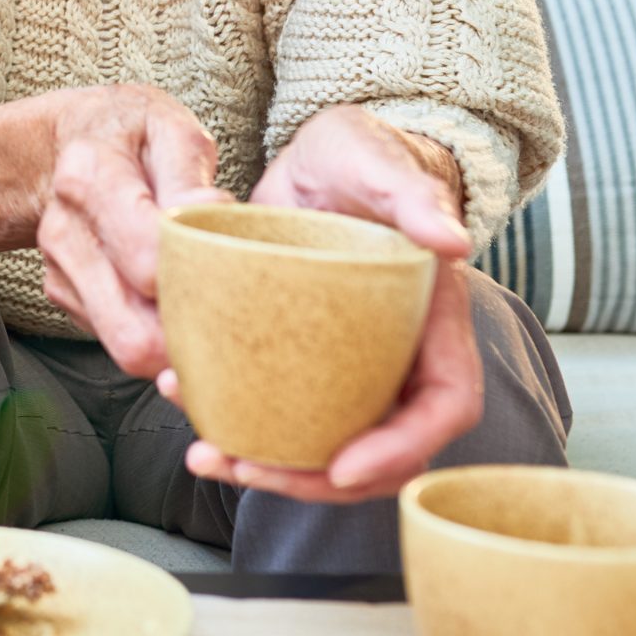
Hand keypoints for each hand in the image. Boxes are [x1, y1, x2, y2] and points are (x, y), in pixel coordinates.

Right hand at [33, 85, 232, 378]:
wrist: (79, 137)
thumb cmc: (136, 134)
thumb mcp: (172, 130)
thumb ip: (189, 175)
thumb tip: (208, 215)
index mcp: (89, 178)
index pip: (148, 261)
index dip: (201, 276)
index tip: (233, 265)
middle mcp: (64, 230)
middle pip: (133, 330)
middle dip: (190, 334)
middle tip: (230, 311)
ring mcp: (59, 268)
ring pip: (126, 347)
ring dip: (173, 340)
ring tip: (205, 305)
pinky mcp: (62, 292)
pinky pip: (116, 340)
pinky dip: (152, 331)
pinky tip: (169, 295)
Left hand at [171, 104, 477, 501]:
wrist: (314, 157)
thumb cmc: (359, 156)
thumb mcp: (377, 162)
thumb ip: (415, 194)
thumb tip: (454, 241)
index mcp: (435, 324)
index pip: (441, 408)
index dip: (400, 450)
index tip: (342, 469)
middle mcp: (397, 357)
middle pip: (377, 448)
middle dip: (315, 479)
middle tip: (245, 472)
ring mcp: (347, 363)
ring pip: (320, 439)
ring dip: (266, 462)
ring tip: (205, 454)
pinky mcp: (298, 355)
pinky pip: (275, 404)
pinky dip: (234, 416)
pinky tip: (181, 400)